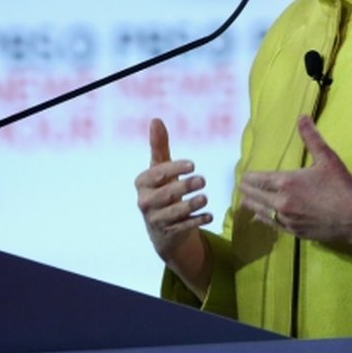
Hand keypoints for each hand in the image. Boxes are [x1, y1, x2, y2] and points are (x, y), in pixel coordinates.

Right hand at [134, 118, 212, 264]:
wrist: (161, 226)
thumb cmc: (161, 189)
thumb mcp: (159, 168)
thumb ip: (159, 146)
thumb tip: (156, 120)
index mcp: (142, 183)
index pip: (158, 174)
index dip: (175, 169)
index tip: (192, 164)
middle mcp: (145, 202)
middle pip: (165, 194)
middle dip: (184, 187)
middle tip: (203, 180)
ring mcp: (156, 219)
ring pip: (174, 213)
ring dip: (191, 205)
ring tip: (205, 198)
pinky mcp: (168, 233)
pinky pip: (183, 227)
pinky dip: (196, 221)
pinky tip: (209, 216)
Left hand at [239, 115, 351, 244]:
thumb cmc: (340, 186)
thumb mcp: (327, 158)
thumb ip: (311, 138)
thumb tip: (302, 117)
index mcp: (286, 182)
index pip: (256, 179)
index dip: (247, 176)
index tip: (244, 174)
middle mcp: (280, 202)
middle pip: (253, 195)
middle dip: (246, 189)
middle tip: (241, 185)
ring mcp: (285, 219)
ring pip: (259, 211)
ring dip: (251, 203)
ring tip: (246, 199)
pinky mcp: (293, 232)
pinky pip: (271, 224)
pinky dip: (263, 218)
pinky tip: (259, 216)